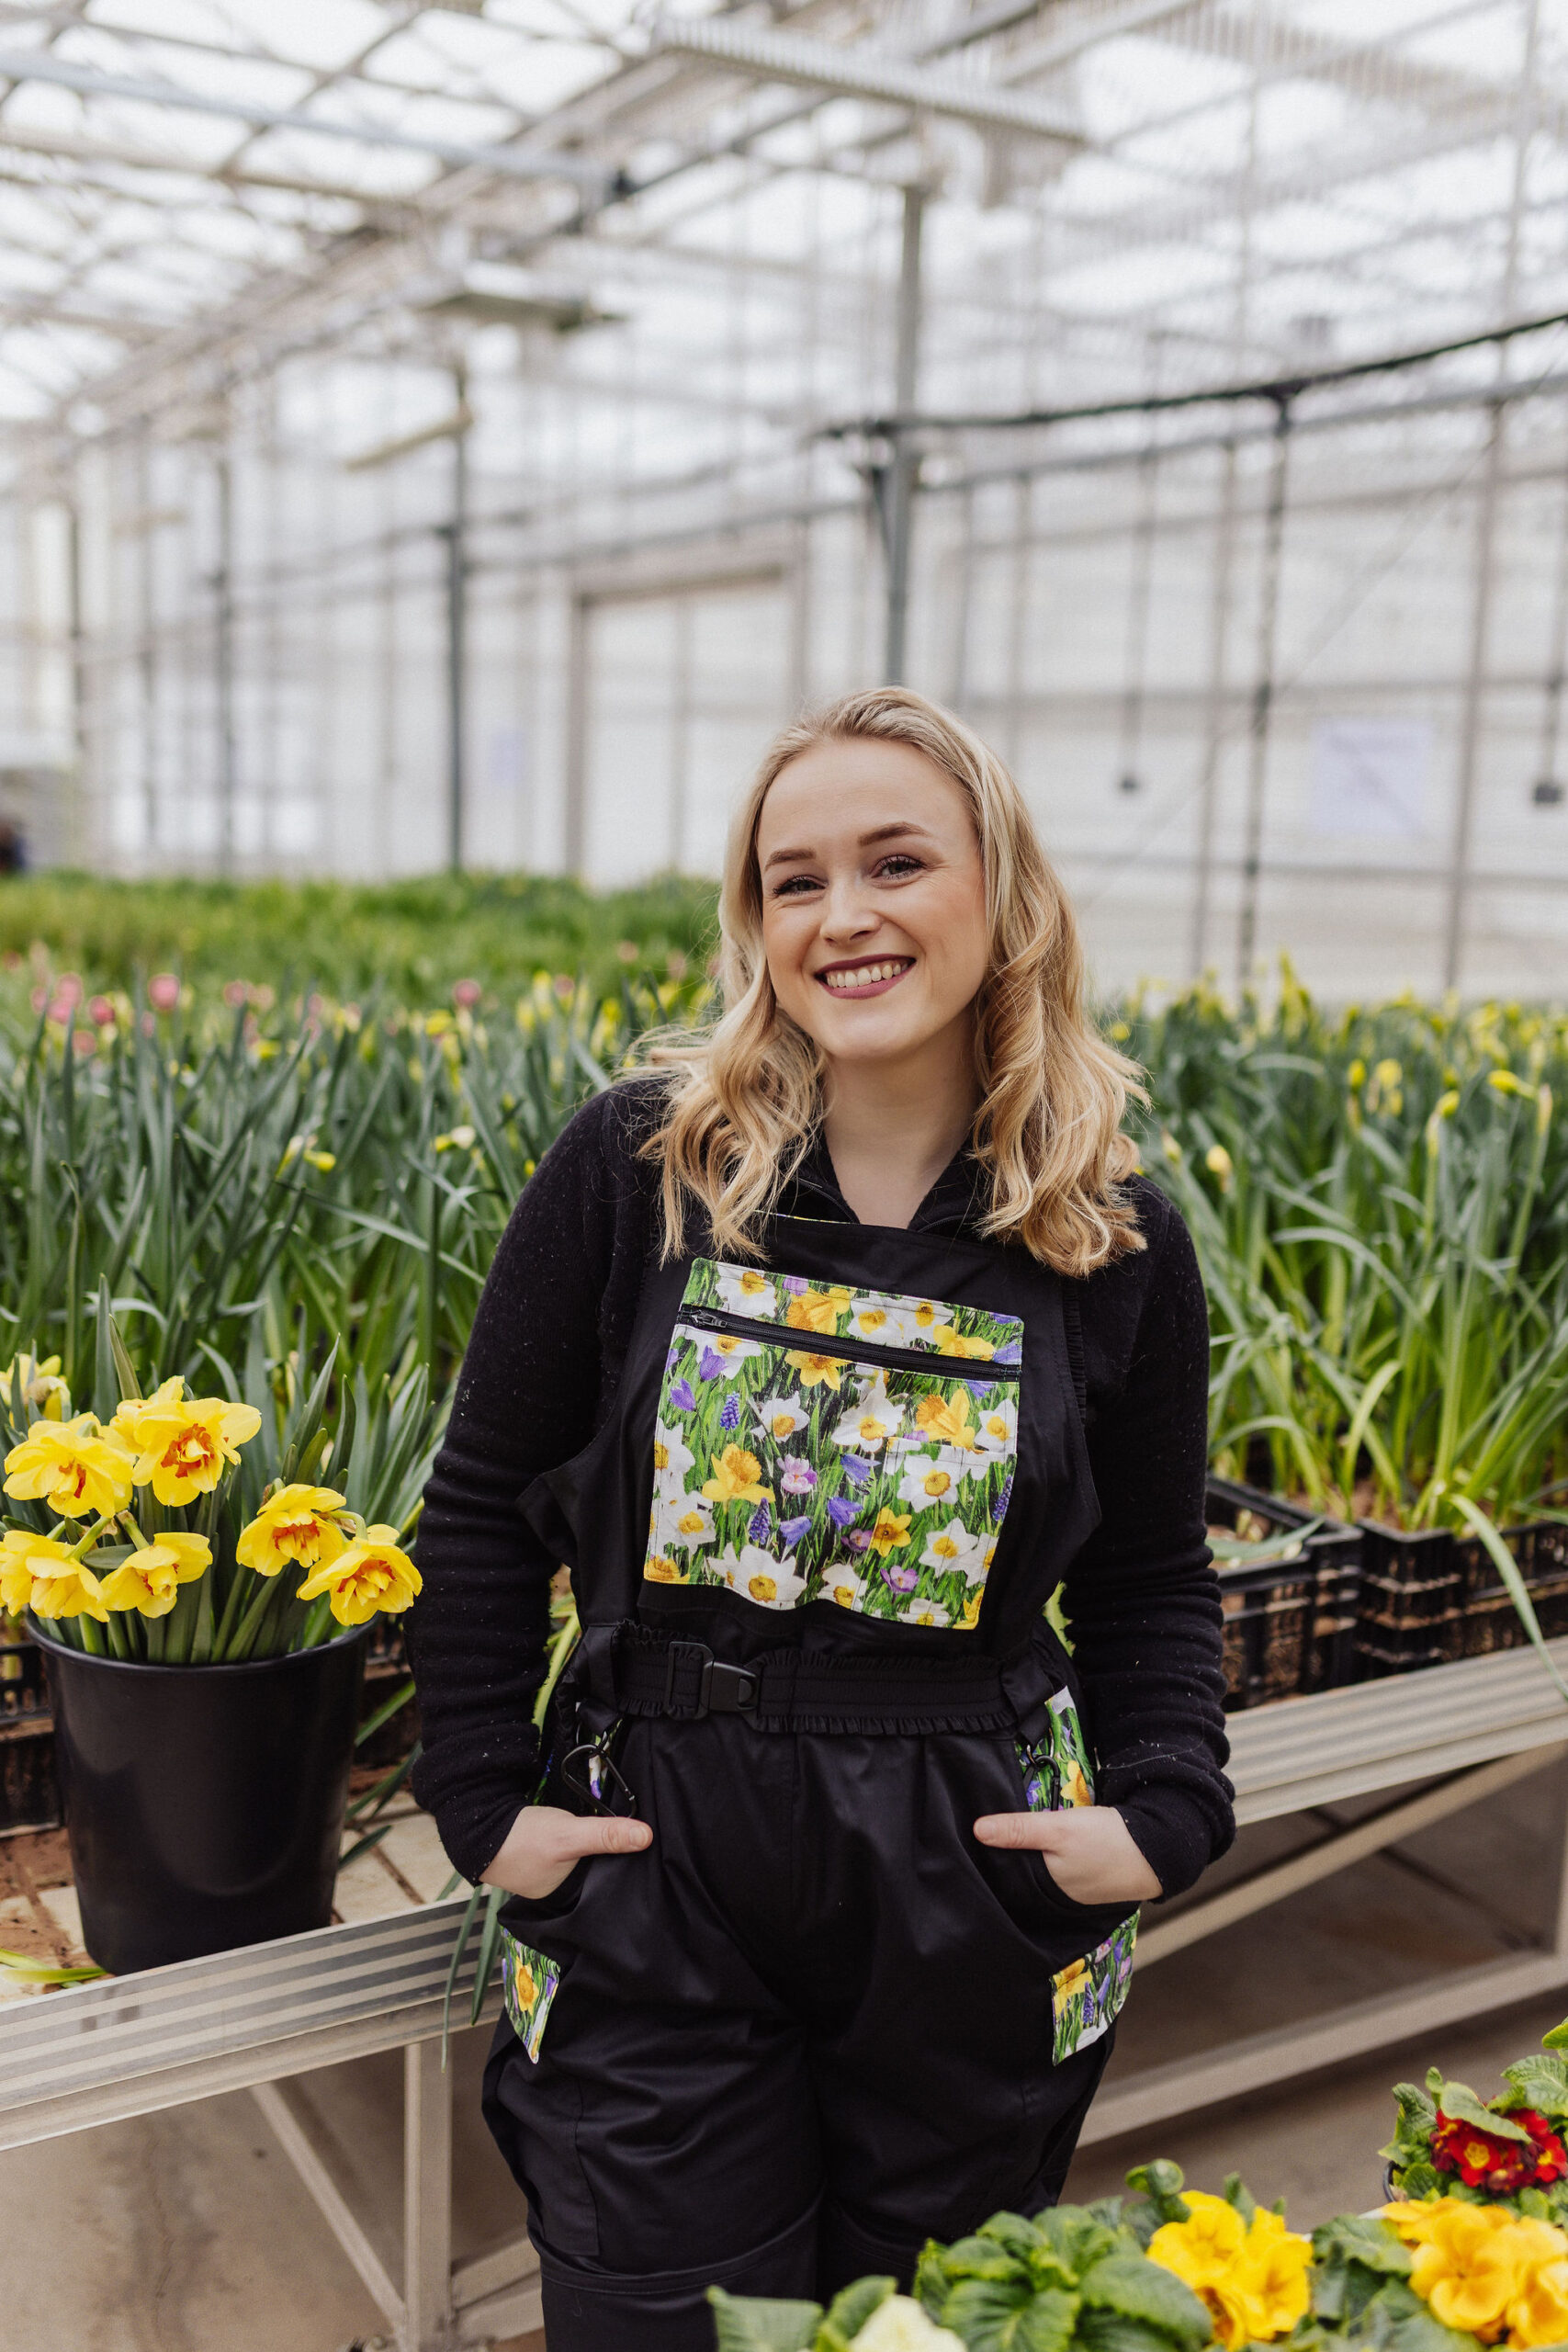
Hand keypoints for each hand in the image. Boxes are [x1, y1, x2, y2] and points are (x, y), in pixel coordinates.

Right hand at [481, 1803, 651, 1900]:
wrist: (477, 1823)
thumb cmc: (520, 1839)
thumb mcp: (570, 1834)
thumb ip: (606, 1835)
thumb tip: (646, 1836)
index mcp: (565, 1898)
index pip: (605, 1886)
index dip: (623, 1869)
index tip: (646, 1852)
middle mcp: (558, 1891)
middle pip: (594, 1873)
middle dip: (608, 1858)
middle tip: (631, 1839)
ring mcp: (547, 1874)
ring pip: (580, 1862)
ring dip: (591, 1848)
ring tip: (611, 1834)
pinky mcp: (540, 1857)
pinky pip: (567, 1852)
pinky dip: (575, 1842)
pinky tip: (581, 1831)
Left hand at [973, 1802, 1160, 1904]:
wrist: (1160, 1849)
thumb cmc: (1107, 1842)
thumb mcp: (1058, 1828)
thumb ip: (1019, 1830)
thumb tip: (977, 1830)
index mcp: (1044, 1889)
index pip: (1005, 1875)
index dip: (990, 1858)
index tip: (970, 1839)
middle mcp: (1055, 1896)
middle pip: (1021, 1875)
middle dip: (1007, 1858)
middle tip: (984, 1833)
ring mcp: (1072, 1890)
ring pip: (1039, 1871)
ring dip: (1029, 1857)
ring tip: (1008, 1835)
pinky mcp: (1086, 1880)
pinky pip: (1057, 1869)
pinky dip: (1050, 1858)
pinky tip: (1044, 1843)